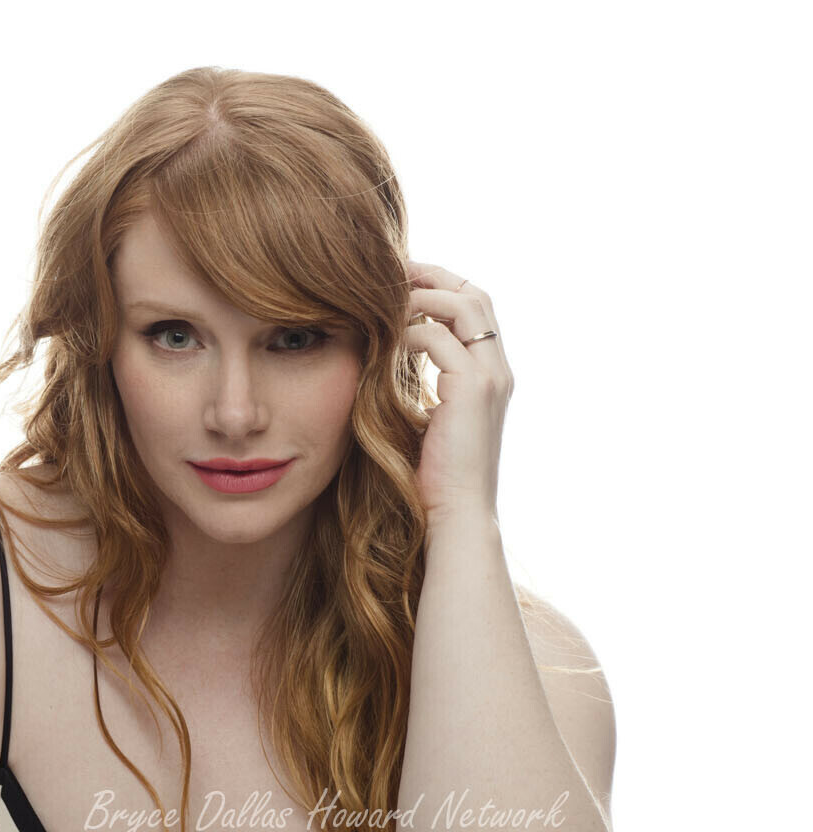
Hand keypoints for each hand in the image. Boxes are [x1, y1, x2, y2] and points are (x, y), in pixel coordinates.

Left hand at [403, 259, 512, 525]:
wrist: (455, 514)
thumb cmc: (434, 476)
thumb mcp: (430, 419)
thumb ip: (423, 383)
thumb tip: (390, 354)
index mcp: (492, 375)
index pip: (477, 309)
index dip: (442, 286)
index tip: (402, 280)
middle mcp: (498, 370)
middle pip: (476, 294)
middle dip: (433, 275)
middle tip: (390, 269)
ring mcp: (489, 377)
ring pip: (461, 306)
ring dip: (418, 295)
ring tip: (382, 299)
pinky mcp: (470, 389)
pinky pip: (434, 337)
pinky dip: (405, 330)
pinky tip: (381, 341)